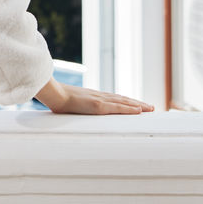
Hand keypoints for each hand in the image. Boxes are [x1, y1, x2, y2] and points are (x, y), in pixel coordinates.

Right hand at [34, 77, 153, 113]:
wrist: (51, 93)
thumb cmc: (57, 98)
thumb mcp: (68, 103)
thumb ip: (75, 105)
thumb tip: (72, 109)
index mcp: (93, 96)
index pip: (114, 99)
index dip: (126, 102)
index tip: (136, 105)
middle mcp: (99, 96)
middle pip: (122, 99)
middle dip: (137, 103)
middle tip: (151, 107)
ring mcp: (99, 100)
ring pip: (123, 102)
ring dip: (138, 105)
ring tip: (150, 109)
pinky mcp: (97, 105)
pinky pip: (117, 108)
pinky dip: (129, 108)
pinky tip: (138, 110)